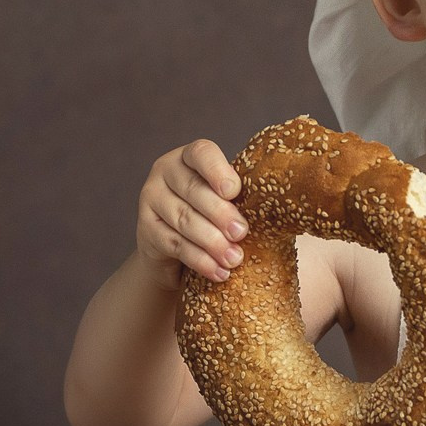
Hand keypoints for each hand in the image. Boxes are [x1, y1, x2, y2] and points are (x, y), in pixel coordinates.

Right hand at [138, 140, 244, 284]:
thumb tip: (280, 207)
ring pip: (184, 219)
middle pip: (194, 190)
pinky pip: (175, 244)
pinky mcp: (146, 229)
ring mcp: (151, 198)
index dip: (217, 170)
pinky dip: (200, 260)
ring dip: (212, 242)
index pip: (201, 153)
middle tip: (242, 233)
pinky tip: (219, 272)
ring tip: (235, 259)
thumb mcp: (226, 200)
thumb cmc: (212, 216)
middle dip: (221, 214)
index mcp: (189, 157)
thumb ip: (241, 197)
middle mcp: (165, 171)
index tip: (234, 191)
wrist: (175, 248)